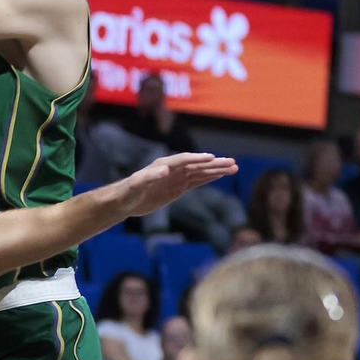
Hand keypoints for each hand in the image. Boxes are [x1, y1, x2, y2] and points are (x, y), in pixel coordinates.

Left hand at [116, 151, 238, 217]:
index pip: (184, 160)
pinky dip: (209, 178)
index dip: (197, 159)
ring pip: (200, 172)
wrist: (125, 200)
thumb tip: (165, 170)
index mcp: (163, 165)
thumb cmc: (128, 191)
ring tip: (233, 168)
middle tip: (232, 163)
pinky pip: (197, 181)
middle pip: (197, 165)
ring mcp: (177, 178)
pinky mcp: (178, 188)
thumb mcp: (136, 185)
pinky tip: (221, 175)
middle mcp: (173, 169)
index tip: (212, 158)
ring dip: (216, 170)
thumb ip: (149, 177)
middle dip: (214, 164)